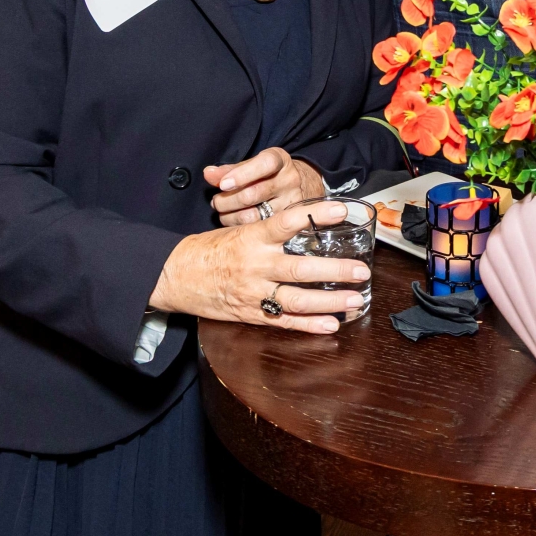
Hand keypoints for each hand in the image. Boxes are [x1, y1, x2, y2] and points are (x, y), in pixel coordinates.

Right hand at [150, 200, 368, 333]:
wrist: (175, 275)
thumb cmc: (208, 249)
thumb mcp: (238, 230)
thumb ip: (270, 230)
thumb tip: (308, 220)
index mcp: (252, 238)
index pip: (288, 221)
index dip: (316, 215)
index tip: (342, 210)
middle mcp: (255, 265)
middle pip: (300, 268)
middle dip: (334, 270)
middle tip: (361, 270)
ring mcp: (253, 292)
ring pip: (296, 299)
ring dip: (329, 302)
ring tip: (355, 300)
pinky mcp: (250, 313)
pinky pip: (283, 321)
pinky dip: (308, 324)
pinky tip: (331, 324)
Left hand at [207, 147, 326, 226]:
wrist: (296, 186)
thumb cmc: (266, 174)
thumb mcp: (251, 165)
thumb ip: (229, 170)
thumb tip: (208, 173)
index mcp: (280, 160)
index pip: (264, 164)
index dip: (242, 174)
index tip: (223, 185)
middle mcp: (290, 180)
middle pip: (253, 194)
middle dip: (227, 200)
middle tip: (216, 201)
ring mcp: (291, 203)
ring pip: (253, 215)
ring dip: (229, 215)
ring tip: (222, 211)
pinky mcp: (287, 223)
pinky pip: (257, 229)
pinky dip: (238, 226)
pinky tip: (232, 220)